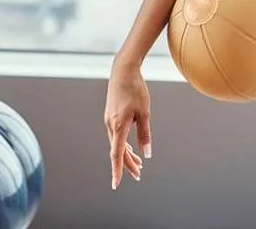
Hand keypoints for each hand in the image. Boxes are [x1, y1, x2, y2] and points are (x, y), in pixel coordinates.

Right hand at [104, 61, 152, 189]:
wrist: (123, 71)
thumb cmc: (135, 90)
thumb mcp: (144, 112)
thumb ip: (144, 134)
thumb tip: (146, 153)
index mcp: (118, 126)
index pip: (117, 154)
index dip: (117, 170)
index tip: (116, 184)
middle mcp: (110, 125)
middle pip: (118, 151)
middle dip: (128, 164)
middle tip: (139, 176)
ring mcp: (109, 120)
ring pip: (116, 143)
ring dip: (127, 154)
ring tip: (138, 164)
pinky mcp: (110, 115)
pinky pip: (115, 135)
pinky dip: (123, 144)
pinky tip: (131, 147)